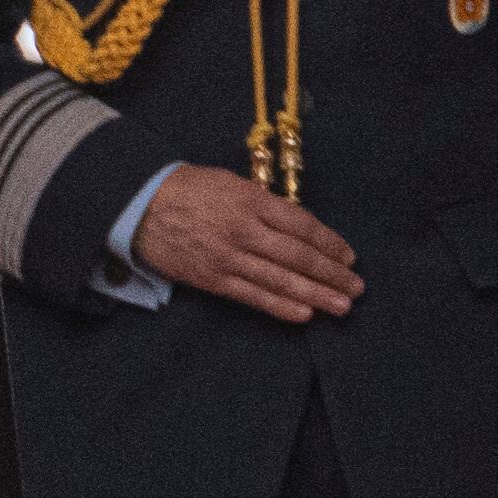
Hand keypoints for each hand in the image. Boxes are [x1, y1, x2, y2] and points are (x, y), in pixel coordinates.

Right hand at [133, 166, 361, 322]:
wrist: (140, 206)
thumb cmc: (187, 190)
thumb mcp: (230, 183)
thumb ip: (264, 204)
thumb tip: (297, 226)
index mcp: (251, 201)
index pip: (302, 225)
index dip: (329, 243)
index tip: (348, 256)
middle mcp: (244, 230)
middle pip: (298, 256)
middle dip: (332, 273)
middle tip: (356, 287)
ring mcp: (229, 257)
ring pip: (281, 279)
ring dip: (316, 295)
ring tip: (341, 306)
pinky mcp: (213, 279)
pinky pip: (253, 296)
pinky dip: (281, 306)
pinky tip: (305, 313)